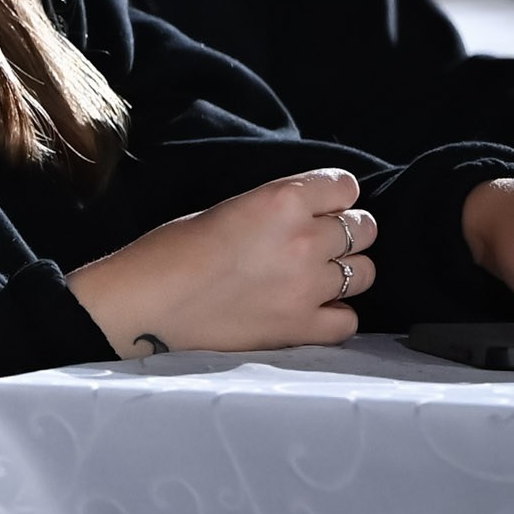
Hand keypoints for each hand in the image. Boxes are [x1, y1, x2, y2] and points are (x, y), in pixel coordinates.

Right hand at [67, 168, 375, 356]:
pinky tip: (313, 308)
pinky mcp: (300, 328)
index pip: (344, 185)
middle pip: (363, 228)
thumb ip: (277, 208)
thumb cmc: (173, 250)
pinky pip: (348, 320)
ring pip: (364, 272)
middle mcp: (304, 240)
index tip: (325, 202)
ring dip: (345, 270)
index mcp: (282, 200)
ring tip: (319, 274)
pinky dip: (336, 313)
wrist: (149, 304)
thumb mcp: (231, 207)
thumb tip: (307, 215)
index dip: (335, 194)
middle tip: (323, 239)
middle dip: (347, 230)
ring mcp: (307, 287)